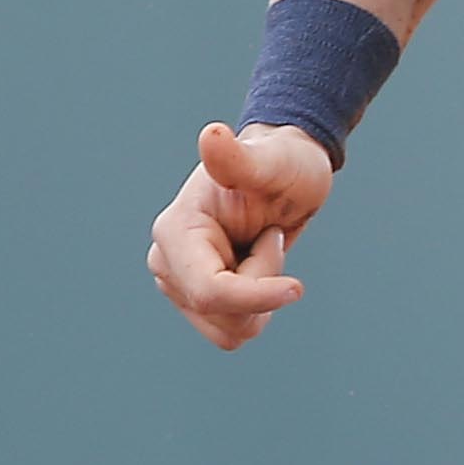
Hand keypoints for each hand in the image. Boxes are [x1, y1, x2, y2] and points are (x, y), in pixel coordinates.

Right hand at [146, 121, 333, 350]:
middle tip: (270, 233)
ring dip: (260, 296)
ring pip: (231, 329)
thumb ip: (239, 158)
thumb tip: (211, 135)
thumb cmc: (282, 163)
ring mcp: (178, 283)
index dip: (255, 296)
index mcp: (175, 231)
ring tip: (261, 245)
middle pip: (223, 314)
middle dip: (261, 283)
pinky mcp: (195, 299)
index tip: (298, 288)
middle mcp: (166, 261)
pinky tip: (256, 264)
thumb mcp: (272, 162)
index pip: (209, 292)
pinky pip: (234, 329)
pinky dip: (257, 305)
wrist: (284, 173)